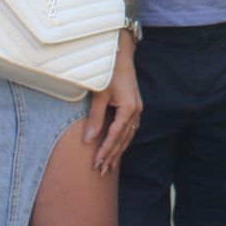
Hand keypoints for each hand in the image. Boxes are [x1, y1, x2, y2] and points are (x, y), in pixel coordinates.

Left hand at [86, 34, 141, 174]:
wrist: (121, 54)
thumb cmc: (109, 72)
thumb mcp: (100, 94)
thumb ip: (95, 118)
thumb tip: (88, 140)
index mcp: (129, 109)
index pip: (115, 136)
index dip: (105, 151)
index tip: (96, 163)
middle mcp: (136, 111)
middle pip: (123, 140)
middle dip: (112, 156)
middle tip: (101, 172)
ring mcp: (138, 109)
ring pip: (128, 136)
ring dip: (118, 151)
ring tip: (109, 166)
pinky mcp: (135, 106)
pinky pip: (130, 129)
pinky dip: (123, 140)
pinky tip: (118, 148)